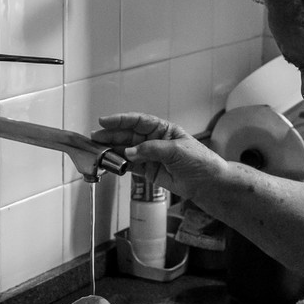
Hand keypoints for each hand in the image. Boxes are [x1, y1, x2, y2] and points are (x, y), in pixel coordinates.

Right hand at [93, 113, 227, 200]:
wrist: (208, 183)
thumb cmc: (200, 161)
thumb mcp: (177, 150)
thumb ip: (152, 150)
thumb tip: (130, 152)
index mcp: (163, 129)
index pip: (138, 121)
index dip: (120, 120)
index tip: (105, 121)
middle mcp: (154, 140)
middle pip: (128, 135)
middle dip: (111, 136)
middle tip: (95, 138)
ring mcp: (150, 156)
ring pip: (126, 150)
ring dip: (112, 151)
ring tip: (98, 151)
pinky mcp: (148, 171)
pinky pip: (129, 166)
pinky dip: (119, 165)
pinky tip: (110, 163)